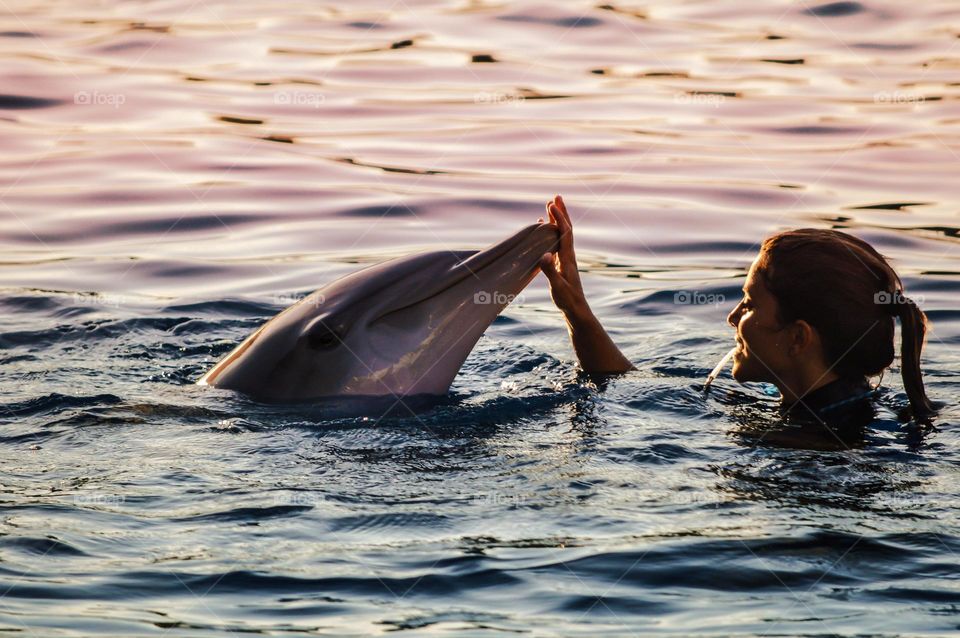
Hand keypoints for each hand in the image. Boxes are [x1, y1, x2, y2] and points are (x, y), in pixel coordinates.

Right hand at [538, 195, 588, 319]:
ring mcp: (565, 258)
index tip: (551, 204)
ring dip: (557, 219)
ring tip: (551, 206)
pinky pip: (556, 242)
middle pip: (566, 228)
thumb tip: (545, 254)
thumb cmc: (567, 299)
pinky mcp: (561, 263)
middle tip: (556, 196)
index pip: (564, 232)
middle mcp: (568, 255)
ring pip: (562, 233)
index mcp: (568, 258)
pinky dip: (551, 232)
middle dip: (561, 212)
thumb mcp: (557, 287)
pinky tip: (545, 229)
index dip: (558, 217)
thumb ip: (550, 271)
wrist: (576, 309)